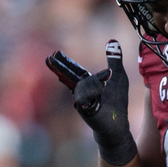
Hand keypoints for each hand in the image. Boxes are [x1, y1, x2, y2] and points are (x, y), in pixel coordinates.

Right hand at [47, 41, 136, 165]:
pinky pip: (84, 99)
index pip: (74, 70)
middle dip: (60, 67)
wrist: (116, 125)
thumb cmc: (117, 102)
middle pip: (69, 77)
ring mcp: (82, 102)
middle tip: (49, 58)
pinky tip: (102, 89)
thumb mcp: (119, 76)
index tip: (55, 54)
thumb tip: (112, 41)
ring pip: (81, 86)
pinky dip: (93, 92)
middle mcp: (82, 92)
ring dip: (93, 82)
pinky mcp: (86, 112)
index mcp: (88, 82)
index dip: (65, 62)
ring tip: (107, 79)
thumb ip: (114, 59)